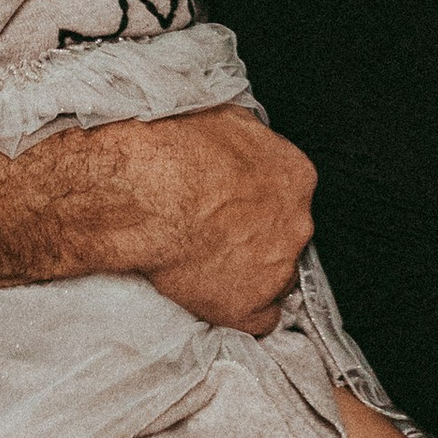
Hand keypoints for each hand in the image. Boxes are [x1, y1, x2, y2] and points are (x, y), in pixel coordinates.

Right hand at [0, 105, 315, 330]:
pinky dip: (239, 311)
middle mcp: (298, 222)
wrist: (140, 192)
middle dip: (258, 234)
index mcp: (296, 175)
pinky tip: (213, 294)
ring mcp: (277, 268)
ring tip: (207, 260)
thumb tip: (245, 142)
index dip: (261, 202)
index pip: (291, 195)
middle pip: (287, 234)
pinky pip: (260, 319)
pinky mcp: (250, 307)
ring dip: (247, 271)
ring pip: (274, 275)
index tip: (237, 205)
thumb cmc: (172, 150)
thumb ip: (248, 139)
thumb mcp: (221, 117)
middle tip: (217, 230)